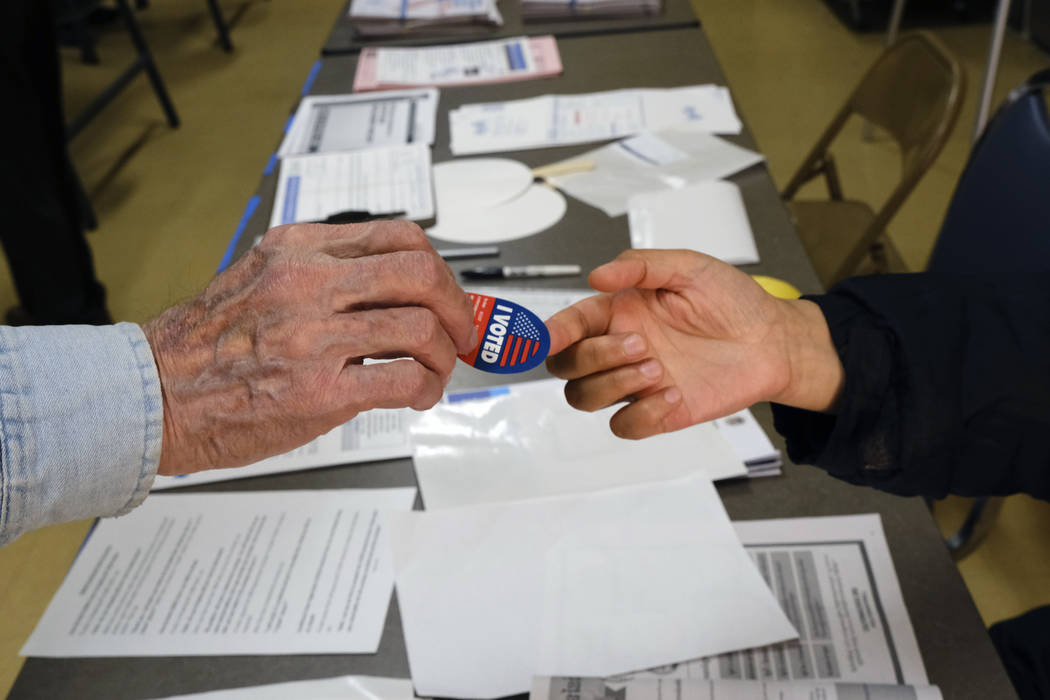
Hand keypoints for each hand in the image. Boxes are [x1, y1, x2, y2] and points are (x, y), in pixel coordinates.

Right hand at [143, 221, 476, 475]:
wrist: (153, 395)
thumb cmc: (204, 345)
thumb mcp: (259, 278)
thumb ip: (321, 274)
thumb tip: (390, 289)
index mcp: (298, 249)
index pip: (397, 237)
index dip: (440, 268)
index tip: (449, 293)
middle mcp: (308, 283)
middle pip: (420, 274)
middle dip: (458, 307)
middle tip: (463, 332)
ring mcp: (313, 337)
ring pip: (421, 328)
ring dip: (446, 355)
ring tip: (437, 371)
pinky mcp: (318, 392)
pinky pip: (404, 379)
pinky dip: (427, 389)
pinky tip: (418, 396)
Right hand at [545, 250, 842, 438]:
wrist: (772, 341)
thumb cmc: (733, 302)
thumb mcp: (689, 267)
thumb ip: (641, 266)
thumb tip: (597, 275)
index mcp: (619, 312)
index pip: (569, 325)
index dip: (551, 332)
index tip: (546, 336)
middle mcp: (620, 348)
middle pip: (566, 366)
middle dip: (592, 358)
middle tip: (639, 344)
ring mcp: (635, 383)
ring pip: (584, 398)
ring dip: (613, 383)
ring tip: (657, 367)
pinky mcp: (657, 412)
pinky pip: (623, 426)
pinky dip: (640, 414)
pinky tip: (672, 394)